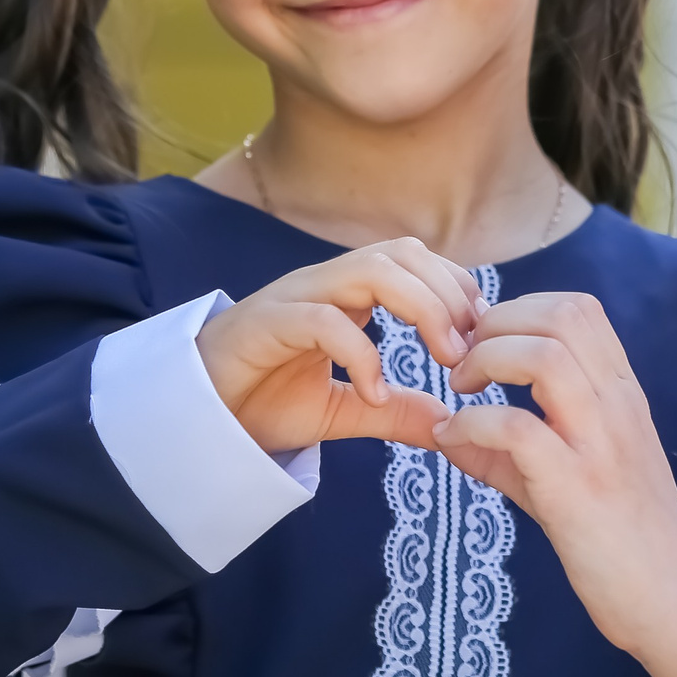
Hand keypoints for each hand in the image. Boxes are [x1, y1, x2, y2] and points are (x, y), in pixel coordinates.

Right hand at [197, 239, 482, 452]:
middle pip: (400, 253)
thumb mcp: (343, 411)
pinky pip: (322, 320)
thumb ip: (393, 411)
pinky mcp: (265, 323)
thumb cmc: (261, 403)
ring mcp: (293, 298)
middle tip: (468, 350)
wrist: (196, 422)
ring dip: (420, 308)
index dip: (456, 287)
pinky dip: (360, 352)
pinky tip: (377, 392)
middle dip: (446, 294)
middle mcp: (323, 284)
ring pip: (369, 270)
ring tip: (442, 360)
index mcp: (346, 294)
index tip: (481, 336)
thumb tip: (447, 423)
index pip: (415, 260)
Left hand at [432, 292, 676, 652]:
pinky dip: (473, 424)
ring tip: (461, 388)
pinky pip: (518, 429)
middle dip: (497, 322)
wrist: (671, 599)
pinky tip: (453, 440)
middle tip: (462, 361)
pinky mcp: (577, 489)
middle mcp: (618, 406)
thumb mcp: (571, 475)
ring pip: (544, 357)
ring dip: (488, 360)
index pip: (578, 309)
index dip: (518, 309)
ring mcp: (601, 444)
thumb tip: (449, 433)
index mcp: (622, 394)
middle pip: (562, 315)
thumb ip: (512, 449)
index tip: (481, 342)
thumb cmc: (624, 540)